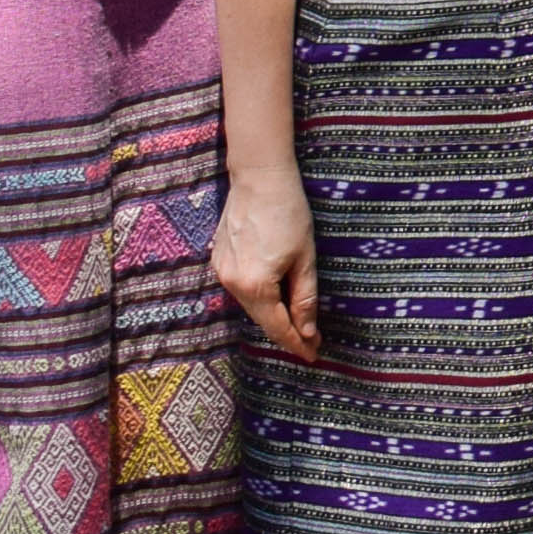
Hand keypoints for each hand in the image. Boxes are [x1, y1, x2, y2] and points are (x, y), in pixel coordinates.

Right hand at [214, 167, 321, 362]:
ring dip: (272, 316)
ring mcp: (221, 272)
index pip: (278, 327)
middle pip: (262, 319)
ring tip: (297, 323)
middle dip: (287, 332)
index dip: (297, 343)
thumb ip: (305, 298)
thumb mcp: (305, 257)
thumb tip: (308, 331)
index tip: (314, 355)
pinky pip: (241, 290)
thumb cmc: (288, 213)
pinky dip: (259, 298)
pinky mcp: (218, 260)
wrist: (259, 177)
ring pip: (250, 306)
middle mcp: (232, 284)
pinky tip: (274, 299)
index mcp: (255, 286)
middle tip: (311, 342)